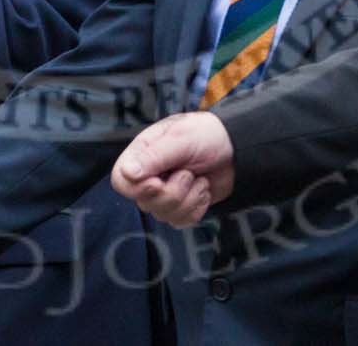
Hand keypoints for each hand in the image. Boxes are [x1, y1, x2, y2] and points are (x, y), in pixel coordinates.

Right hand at [110, 111, 234, 227]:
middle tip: (189, 172)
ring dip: (189, 199)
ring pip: (164, 215)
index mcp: (142, 153)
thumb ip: (154, 156)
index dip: (137, 188)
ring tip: (199, 178)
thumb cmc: (207, 135)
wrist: (237, 149)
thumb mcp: (182, 139)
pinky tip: (203, 190)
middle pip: (144, 203)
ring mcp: (164, 193)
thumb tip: (127, 173)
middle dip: (173, 193)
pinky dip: (197, 207)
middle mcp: (149, 175)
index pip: (121, 181)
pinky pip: (181, 221)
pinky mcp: (181, 207)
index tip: (158, 182)